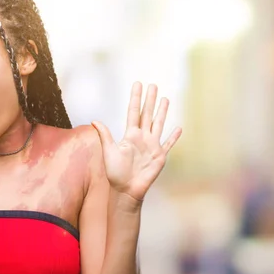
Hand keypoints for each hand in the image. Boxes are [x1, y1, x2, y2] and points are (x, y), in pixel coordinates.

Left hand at [92, 82, 180, 200]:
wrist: (126, 189)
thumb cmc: (115, 173)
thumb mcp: (109, 151)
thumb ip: (105, 135)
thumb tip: (94, 121)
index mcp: (130, 135)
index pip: (134, 112)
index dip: (136, 98)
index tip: (138, 84)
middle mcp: (142, 137)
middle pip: (147, 114)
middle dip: (150, 100)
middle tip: (153, 85)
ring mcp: (152, 145)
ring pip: (159, 124)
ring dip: (162, 112)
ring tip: (166, 98)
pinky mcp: (160, 156)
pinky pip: (169, 144)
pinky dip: (174, 137)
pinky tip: (179, 128)